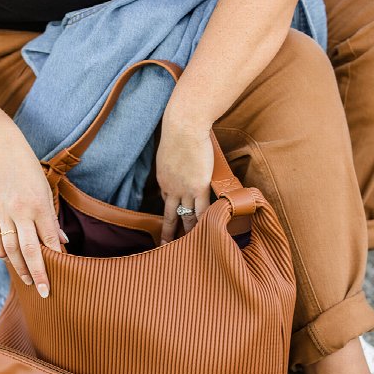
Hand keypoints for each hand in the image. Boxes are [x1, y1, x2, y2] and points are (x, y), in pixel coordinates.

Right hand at [0, 139, 67, 297]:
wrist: (0, 149)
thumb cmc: (28, 169)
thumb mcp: (46, 190)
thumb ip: (51, 218)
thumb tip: (61, 242)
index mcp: (39, 205)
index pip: (49, 240)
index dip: (56, 260)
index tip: (62, 276)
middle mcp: (20, 211)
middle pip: (30, 250)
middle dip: (38, 273)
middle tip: (45, 292)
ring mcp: (2, 212)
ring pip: (10, 248)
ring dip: (20, 267)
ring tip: (28, 281)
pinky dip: (2, 253)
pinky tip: (10, 262)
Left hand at [155, 112, 213, 244]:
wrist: (184, 125)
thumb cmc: (178, 129)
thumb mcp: (169, 148)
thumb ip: (174, 159)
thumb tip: (181, 155)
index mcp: (163, 180)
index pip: (167, 201)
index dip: (171, 212)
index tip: (170, 223)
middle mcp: (171, 189)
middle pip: (170, 216)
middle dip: (169, 233)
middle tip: (167, 247)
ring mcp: (184, 190)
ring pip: (188, 217)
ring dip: (190, 233)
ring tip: (191, 248)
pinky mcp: (199, 187)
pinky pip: (203, 211)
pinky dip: (206, 223)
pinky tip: (210, 234)